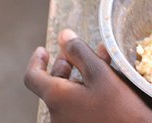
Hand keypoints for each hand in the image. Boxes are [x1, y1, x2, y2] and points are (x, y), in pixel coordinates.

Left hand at [24, 29, 151, 122]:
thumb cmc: (119, 105)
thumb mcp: (101, 73)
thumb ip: (79, 52)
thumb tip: (63, 35)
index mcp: (56, 98)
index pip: (32, 77)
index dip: (36, 61)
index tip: (44, 49)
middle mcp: (56, 114)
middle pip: (52, 85)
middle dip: (64, 65)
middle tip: (77, 53)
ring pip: (68, 94)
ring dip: (79, 76)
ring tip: (100, 62)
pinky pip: (78, 105)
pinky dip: (86, 90)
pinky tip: (105, 82)